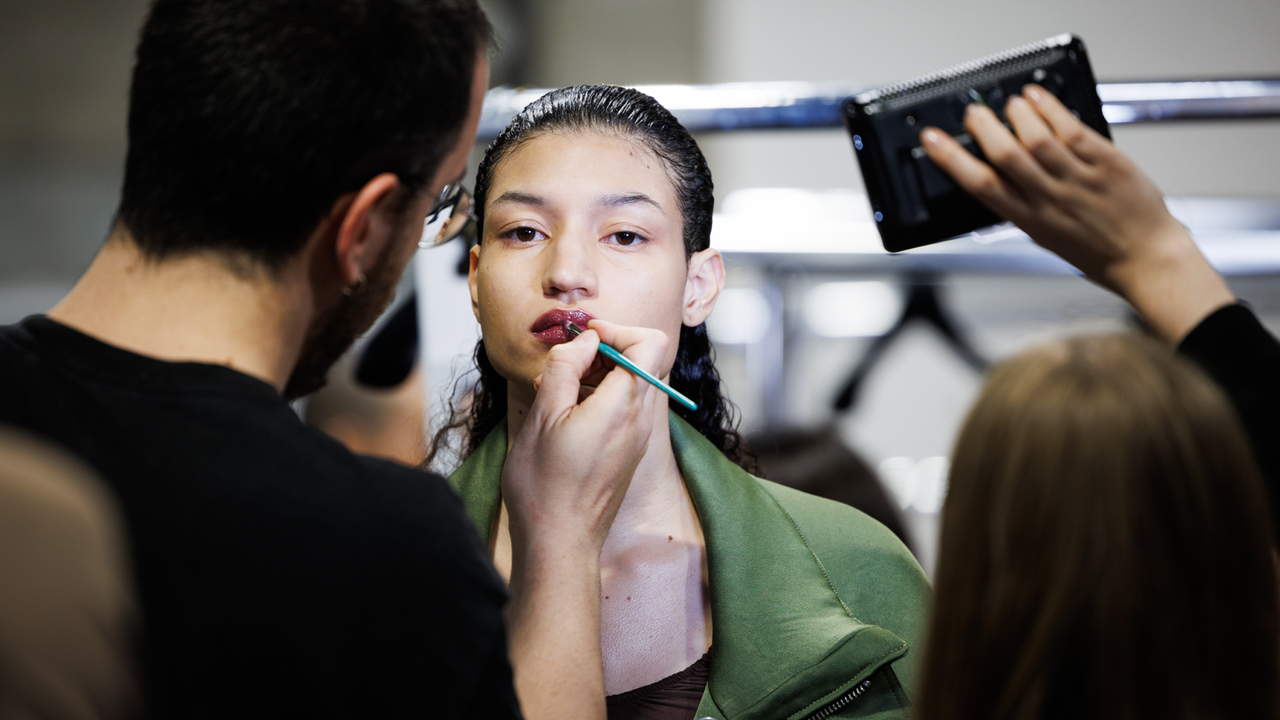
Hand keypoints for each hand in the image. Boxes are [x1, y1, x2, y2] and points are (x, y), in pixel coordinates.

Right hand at [500, 319, 667, 719]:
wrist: (559, 545)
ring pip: (632, 385)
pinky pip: (624, 410)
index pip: (649, 343)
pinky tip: (564, 413)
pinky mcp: (627, 453)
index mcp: (623, 406)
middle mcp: (640, 420)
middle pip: (643, 361)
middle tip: (568, 360)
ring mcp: (637, 438)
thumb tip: (585, 340)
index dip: (617, 329)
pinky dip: (599, 398)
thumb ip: (566, 368)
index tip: (584, 337)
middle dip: (606, 349)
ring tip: (557, 388)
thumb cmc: (545, 486)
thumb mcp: (543, 415)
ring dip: (599, 375)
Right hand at [921, 84, 1234, 340]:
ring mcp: (1079, 179)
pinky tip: (1038, 98)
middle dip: (983, 127)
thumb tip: (998, 176)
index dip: (952, 159)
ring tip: (1009, 104)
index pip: (981, 185)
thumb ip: (1022, 206)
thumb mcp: (1046, 237)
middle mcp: (1051, 198)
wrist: (1146, 258)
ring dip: (1017, 114)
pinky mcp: (1106, 162)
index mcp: (1030, 220)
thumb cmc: (1098, 252)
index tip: (933, 141)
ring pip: (1038, 138)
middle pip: (1006, 155)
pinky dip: (1050, 109)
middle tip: (974, 114)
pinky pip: (1072, 129)